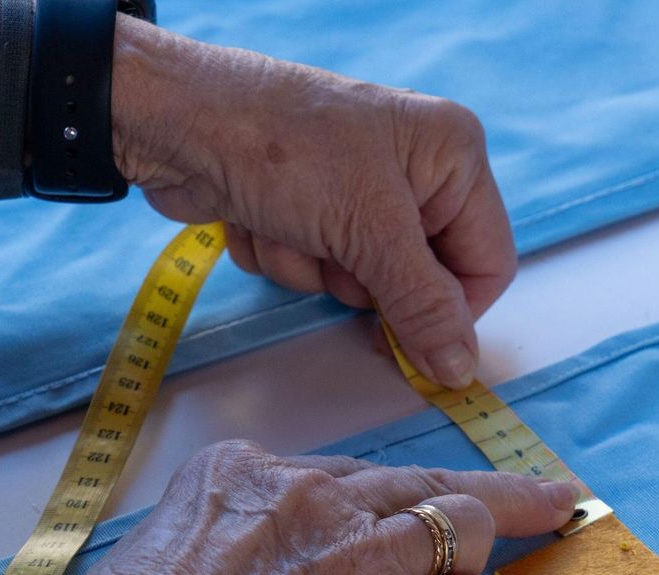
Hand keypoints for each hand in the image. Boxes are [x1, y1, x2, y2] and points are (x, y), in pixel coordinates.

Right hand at [5, 440, 574, 574]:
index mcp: (246, 472)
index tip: (385, 520)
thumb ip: (208, 537)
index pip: (341, 474)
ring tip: (499, 567)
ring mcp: (364, 557)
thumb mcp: (152, 545)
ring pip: (464, 526)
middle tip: (543, 497)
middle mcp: (316, 499)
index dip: (371, 504)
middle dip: (487, 494)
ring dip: (479, 554)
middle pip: (424, 480)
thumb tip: (217, 565)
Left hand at [109, 18, 516, 388]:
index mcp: (453, 156)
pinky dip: (283, 256)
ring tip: (284, 220)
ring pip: (360, 283)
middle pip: (421, 281)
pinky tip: (258, 216)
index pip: (487, 263)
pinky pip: (315, 270)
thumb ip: (423, 305)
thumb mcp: (368, 230)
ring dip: (313, 268)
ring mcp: (359, 191)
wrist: (170, 120)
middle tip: (332, 248)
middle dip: (362, 278)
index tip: (412, 341)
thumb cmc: (282, 148)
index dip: (452, 310)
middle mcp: (415, 171)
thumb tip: (461, 370)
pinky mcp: (309, 209)